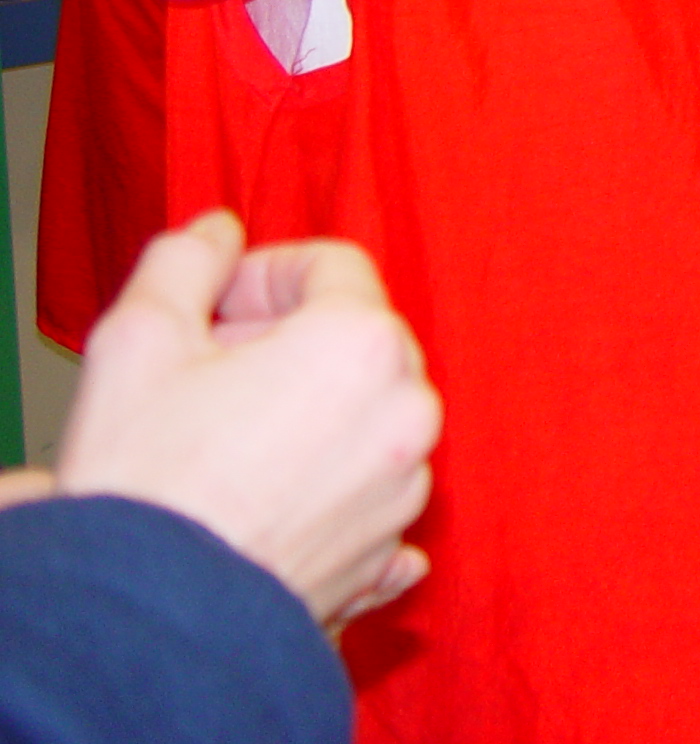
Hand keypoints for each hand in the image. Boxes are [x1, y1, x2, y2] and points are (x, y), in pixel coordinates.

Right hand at [58, 211, 443, 628]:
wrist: (146, 621)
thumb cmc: (147, 483)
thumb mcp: (139, 338)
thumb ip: (186, 261)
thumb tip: (218, 231)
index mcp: (364, 345)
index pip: (335, 264)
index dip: (265, 274)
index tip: (213, 307)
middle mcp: (407, 412)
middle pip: (358, 338)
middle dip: (288, 340)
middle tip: (210, 371)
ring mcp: (405, 487)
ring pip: (365, 414)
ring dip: (308, 410)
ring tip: (226, 440)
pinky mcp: (386, 551)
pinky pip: (368, 491)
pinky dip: (327, 481)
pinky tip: (269, 492)